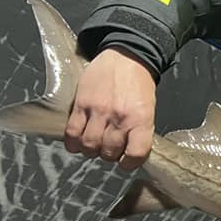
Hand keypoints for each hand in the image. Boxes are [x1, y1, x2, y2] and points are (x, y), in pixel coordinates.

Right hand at [64, 47, 156, 170]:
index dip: (130, 163)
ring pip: (89, 145)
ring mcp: (98, 111)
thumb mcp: (148, 108)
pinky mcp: (81, 104)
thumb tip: (129, 152)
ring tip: (94, 143)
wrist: (127, 56)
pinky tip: (77, 140)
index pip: (135, 153)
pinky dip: (73, 142)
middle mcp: (120, 118)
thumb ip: (139, 130)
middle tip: (109, 148)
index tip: (126, 162)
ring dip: (90, 150)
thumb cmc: (139, 84)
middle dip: (108, 155)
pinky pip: (72, 132)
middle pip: (108, 152)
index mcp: (141, 120)